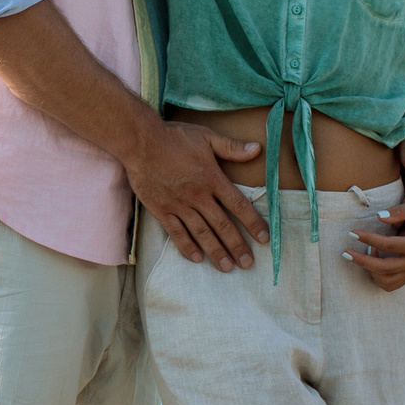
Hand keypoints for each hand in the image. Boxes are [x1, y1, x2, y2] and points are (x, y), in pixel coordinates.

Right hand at [126, 123, 271, 271]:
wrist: (140, 142)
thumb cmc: (174, 137)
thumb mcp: (207, 137)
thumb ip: (232, 147)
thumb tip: (257, 149)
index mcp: (212, 179)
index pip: (238, 205)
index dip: (253, 223)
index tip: (264, 239)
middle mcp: (198, 196)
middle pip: (222, 225)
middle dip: (237, 246)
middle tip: (248, 263)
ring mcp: (179, 204)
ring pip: (201, 233)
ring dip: (215, 251)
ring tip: (227, 267)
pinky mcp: (161, 209)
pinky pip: (176, 232)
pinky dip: (186, 246)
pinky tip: (196, 258)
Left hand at [342, 198, 404, 290]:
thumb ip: (398, 211)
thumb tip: (378, 217)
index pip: (388, 246)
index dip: (368, 239)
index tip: (353, 233)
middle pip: (384, 268)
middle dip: (361, 261)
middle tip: (345, 252)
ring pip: (386, 281)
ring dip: (370, 270)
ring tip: (364, 253)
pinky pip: (391, 284)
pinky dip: (378, 276)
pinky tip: (374, 259)